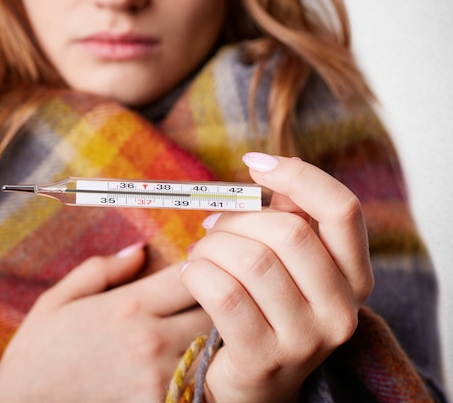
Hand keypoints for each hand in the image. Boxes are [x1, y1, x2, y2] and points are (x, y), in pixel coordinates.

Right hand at [0, 243, 211, 402]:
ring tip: (202, 328)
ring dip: (213, 334)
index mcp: (129, 306)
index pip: (191, 275)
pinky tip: (188, 361)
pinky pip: (198, 382)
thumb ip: (103, 269)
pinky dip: (200, 369)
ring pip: (213, 346)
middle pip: (214, 310)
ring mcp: (160, 378)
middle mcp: (151, 340)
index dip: (202, 266)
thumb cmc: (39, 351)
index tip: (199, 267)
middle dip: (217, 298)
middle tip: (212, 295)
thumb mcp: (59, 299)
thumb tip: (140, 250)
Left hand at [181, 153, 373, 402]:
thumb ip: (287, 221)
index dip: (298, 176)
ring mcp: (306, 339)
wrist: (254, 383)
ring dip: (212, 247)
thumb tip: (265, 171)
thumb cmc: (265, 310)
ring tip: (200, 254)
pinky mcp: (263, 359)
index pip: (342, 210)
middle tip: (213, 224)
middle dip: (239, 218)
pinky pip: (222, 293)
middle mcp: (341, 310)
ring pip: (251, 260)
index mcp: (354, 278)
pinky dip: (197, 273)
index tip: (254, 163)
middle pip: (289, 232)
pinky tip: (191, 276)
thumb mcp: (288, 267)